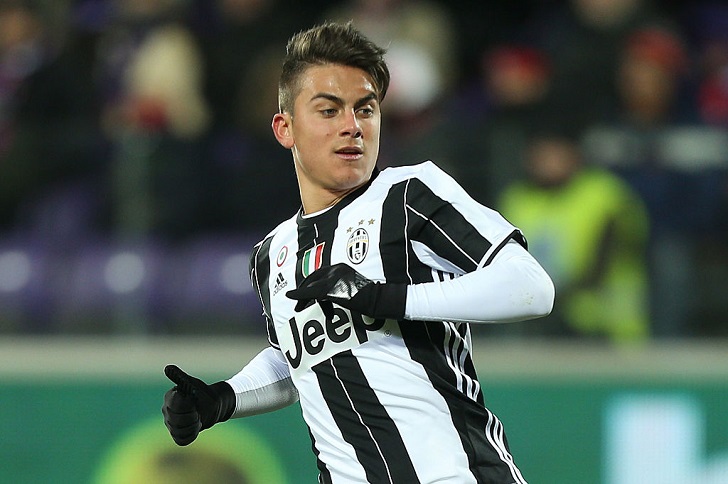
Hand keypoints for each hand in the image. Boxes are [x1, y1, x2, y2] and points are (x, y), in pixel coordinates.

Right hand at [161, 365, 234, 445]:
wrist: (212, 407)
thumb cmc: (202, 394)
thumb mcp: (193, 384)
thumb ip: (180, 377)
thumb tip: (167, 367)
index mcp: (169, 397)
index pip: (177, 405)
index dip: (189, 404)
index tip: (194, 400)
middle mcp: (166, 411)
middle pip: (178, 420)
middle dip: (192, 415)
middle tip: (198, 411)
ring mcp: (170, 424)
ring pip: (180, 430)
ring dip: (194, 425)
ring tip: (197, 418)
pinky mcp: (176, 434)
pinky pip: (182, 439)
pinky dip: (192, 434)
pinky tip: (195, 427)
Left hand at [286, 263, 406, 319]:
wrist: (379, 300)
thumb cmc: (370, 297)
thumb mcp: (352, 287)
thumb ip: (338, 287)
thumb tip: (324, 297)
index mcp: (341, 267)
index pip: (319, 273)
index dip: (309, 284)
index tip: (304, 294)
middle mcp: (336, 269)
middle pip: (312, 278)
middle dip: (302, 290)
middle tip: (297, 303)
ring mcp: (334, 278)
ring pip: (311, 286)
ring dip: (302, 297)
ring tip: (298, 308)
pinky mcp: (332, 288)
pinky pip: (311, 293)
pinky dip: (299, 295)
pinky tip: (291, 297)